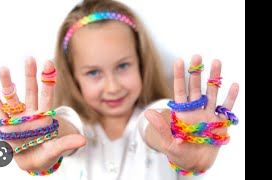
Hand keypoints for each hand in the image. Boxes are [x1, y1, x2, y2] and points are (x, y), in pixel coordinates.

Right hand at [0, 57, 85, 171]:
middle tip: (29, 58)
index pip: (46, 95)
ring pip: (12, 97)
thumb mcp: (55, 150)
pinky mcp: (5, 125)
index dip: (48, 81)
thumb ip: (65, 144)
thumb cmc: (45, 153)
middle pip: (30, 91)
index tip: (49, 63)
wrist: (31, 161)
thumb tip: (83, 140)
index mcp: (44, 117)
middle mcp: (30, 113)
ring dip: (8, 84)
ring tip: (4, 68)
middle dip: (30, 75)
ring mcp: (17, 118)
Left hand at [145, 55, 238, 170]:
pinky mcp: (220, 122)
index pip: (180, 90)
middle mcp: (195, 110)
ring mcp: (208, 114)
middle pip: (196, 88)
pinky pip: (227, 107)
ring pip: (212, 92)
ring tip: (216, 62)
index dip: (179, 76)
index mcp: (182, 112)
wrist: (195, 163)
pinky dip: (230, 97)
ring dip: (214, 78)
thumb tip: (147, 112)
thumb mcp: (168, 141)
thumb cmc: (179, 152)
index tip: (179, 61)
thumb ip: (160, 127)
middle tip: (197, 56)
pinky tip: (233, 84)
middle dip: (196, 72)